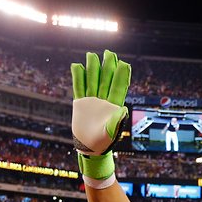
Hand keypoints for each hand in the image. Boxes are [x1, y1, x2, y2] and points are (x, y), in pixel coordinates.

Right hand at [70, 50, 130, 178]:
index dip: (120, 75)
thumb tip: (124, 109)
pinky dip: (78, 77)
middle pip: (105, 80)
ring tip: (92, 55)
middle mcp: (103, 101)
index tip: (124, 63)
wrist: (90, 148)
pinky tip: (77, 66)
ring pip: (92, 80)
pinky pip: (78, 87)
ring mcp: (91, 101)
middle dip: (107, 66)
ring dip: (92, 68)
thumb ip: (116, 121)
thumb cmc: (104, 142)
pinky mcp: (80, 103)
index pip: (118, 87)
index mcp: (114, 106)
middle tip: (109, 53)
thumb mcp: (111, 132)